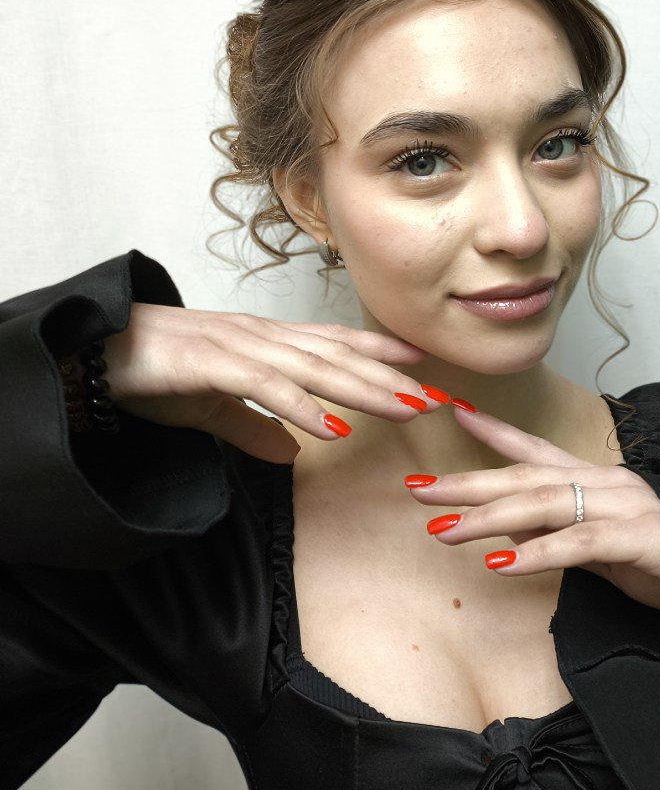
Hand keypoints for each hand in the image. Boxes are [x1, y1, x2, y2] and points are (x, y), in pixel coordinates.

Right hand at [101, 303, 444, 462]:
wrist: (93, 349)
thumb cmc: (153, 372)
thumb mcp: (211, 406)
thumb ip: (252, 426)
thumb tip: (291, 452)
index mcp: (263, 343)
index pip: (333, 344)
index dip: (379, 352)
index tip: (422, 365)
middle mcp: (260, 338)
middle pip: (337, 357)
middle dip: (389, 376)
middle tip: (437, 395)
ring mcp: (238, 347)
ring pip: (313, 368)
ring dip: (362, 388)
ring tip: (404, 407)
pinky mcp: (210, 366)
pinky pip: (264, 388)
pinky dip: (300, 406)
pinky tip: (330, 427)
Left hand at [407, 406, 659, 647]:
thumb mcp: (600, 551)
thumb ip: (559, 534)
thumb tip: (510, 531)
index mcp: (597, 480)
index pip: (536, 452)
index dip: (494, 433)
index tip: (452, 412)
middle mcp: (608, 482)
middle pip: (526, 477)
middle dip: (468, 483)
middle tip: (418, 490)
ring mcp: (626, 505)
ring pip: (546, 504)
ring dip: (489, 517)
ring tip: (443, 530)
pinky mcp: (642, 537)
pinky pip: (581, 543)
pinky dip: (539, 553)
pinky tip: (503, 564)